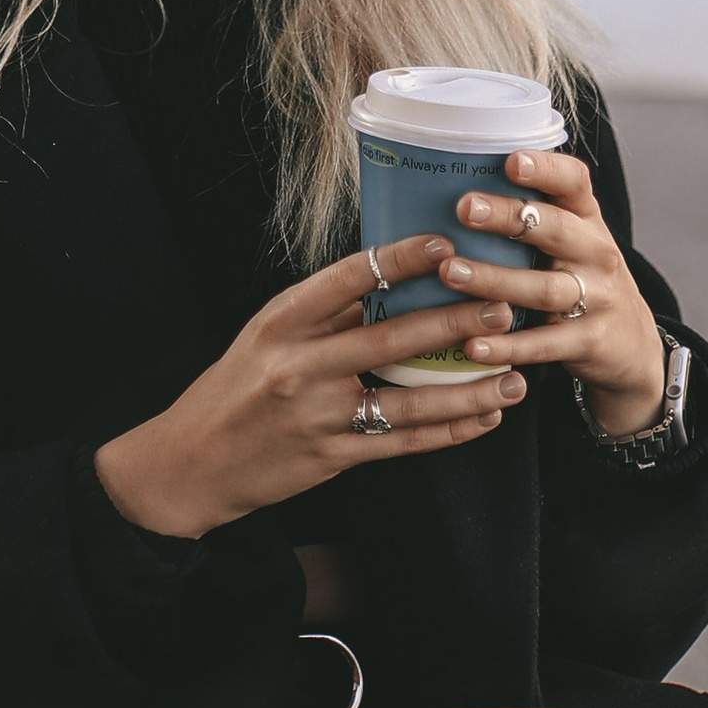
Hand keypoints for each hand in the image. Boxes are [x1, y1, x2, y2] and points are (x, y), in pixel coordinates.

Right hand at [94, 239, 524, 539]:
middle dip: (455, 321)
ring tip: (517, 377)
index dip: (400, 259)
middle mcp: (298, 366)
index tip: (446, 243)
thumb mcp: (265, 334)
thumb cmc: (236, 388)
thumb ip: (323, 308)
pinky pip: (402, 443)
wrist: (190, 463)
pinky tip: (483, 418)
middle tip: (504, 304)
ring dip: (468, 388)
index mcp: (281, 321)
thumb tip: (390, 271)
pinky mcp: (330, 458)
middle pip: (390, 338)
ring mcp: (316, 416)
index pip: (347, 279)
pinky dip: (448, 431)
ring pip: (408, 399)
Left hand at [438, 149, 668, 437]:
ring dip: (494, 279)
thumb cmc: (583, 279)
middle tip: (464, 208)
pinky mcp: (590, 342)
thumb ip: (531, 215)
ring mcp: (598, 298)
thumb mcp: (572, 241)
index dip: (546, 169)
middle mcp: (596, 252)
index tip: (511, 161)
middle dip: (508, 218)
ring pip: (543, 288)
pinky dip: (508, 346)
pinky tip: (474, 344)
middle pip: (554, 230)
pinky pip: (545, 344)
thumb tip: (449, 180)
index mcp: (588, 219)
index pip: (574, 183)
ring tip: (450, 272)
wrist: (633, 346)